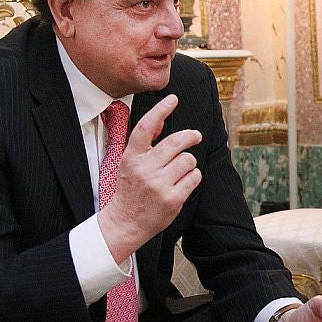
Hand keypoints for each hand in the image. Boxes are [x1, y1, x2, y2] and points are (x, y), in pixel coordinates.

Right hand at [99, 94, 202, 261]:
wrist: (126, 222)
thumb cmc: (130, 190)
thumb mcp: (129, 164)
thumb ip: (144, 144)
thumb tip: (159, 122)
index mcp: (131, 158)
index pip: (145, 128)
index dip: (160, 110)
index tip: (173, 99)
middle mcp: (145, 169)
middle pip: (176, 142)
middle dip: (190, 136)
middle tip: (195, 136)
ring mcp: (159, 185)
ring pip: (188, 160)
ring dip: (188, 163)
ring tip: (180, 171)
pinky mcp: (173, 199)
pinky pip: (194, 178)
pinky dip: (193, 178)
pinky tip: (183, 183)